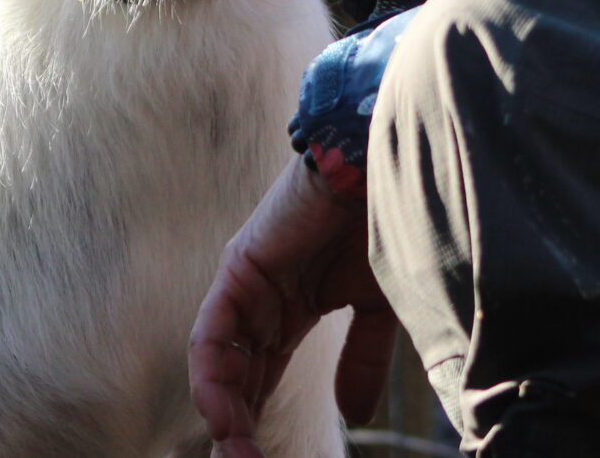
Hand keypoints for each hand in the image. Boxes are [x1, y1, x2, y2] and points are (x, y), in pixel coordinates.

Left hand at [191, 156, 400, 454]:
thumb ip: (362, 360)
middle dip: (239, 431)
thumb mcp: (378, 308)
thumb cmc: (388, 223)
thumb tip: (355, 415)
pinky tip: (224, 417)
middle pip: (237, 380)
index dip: (262, 422)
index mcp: (290, 309)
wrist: (388, 168)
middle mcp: (260, 300)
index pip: (262, 378)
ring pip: (218, 366)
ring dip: (225, 418)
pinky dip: (212, 378)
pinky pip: (211, 334)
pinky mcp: (238, 269)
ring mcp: (245, 285)